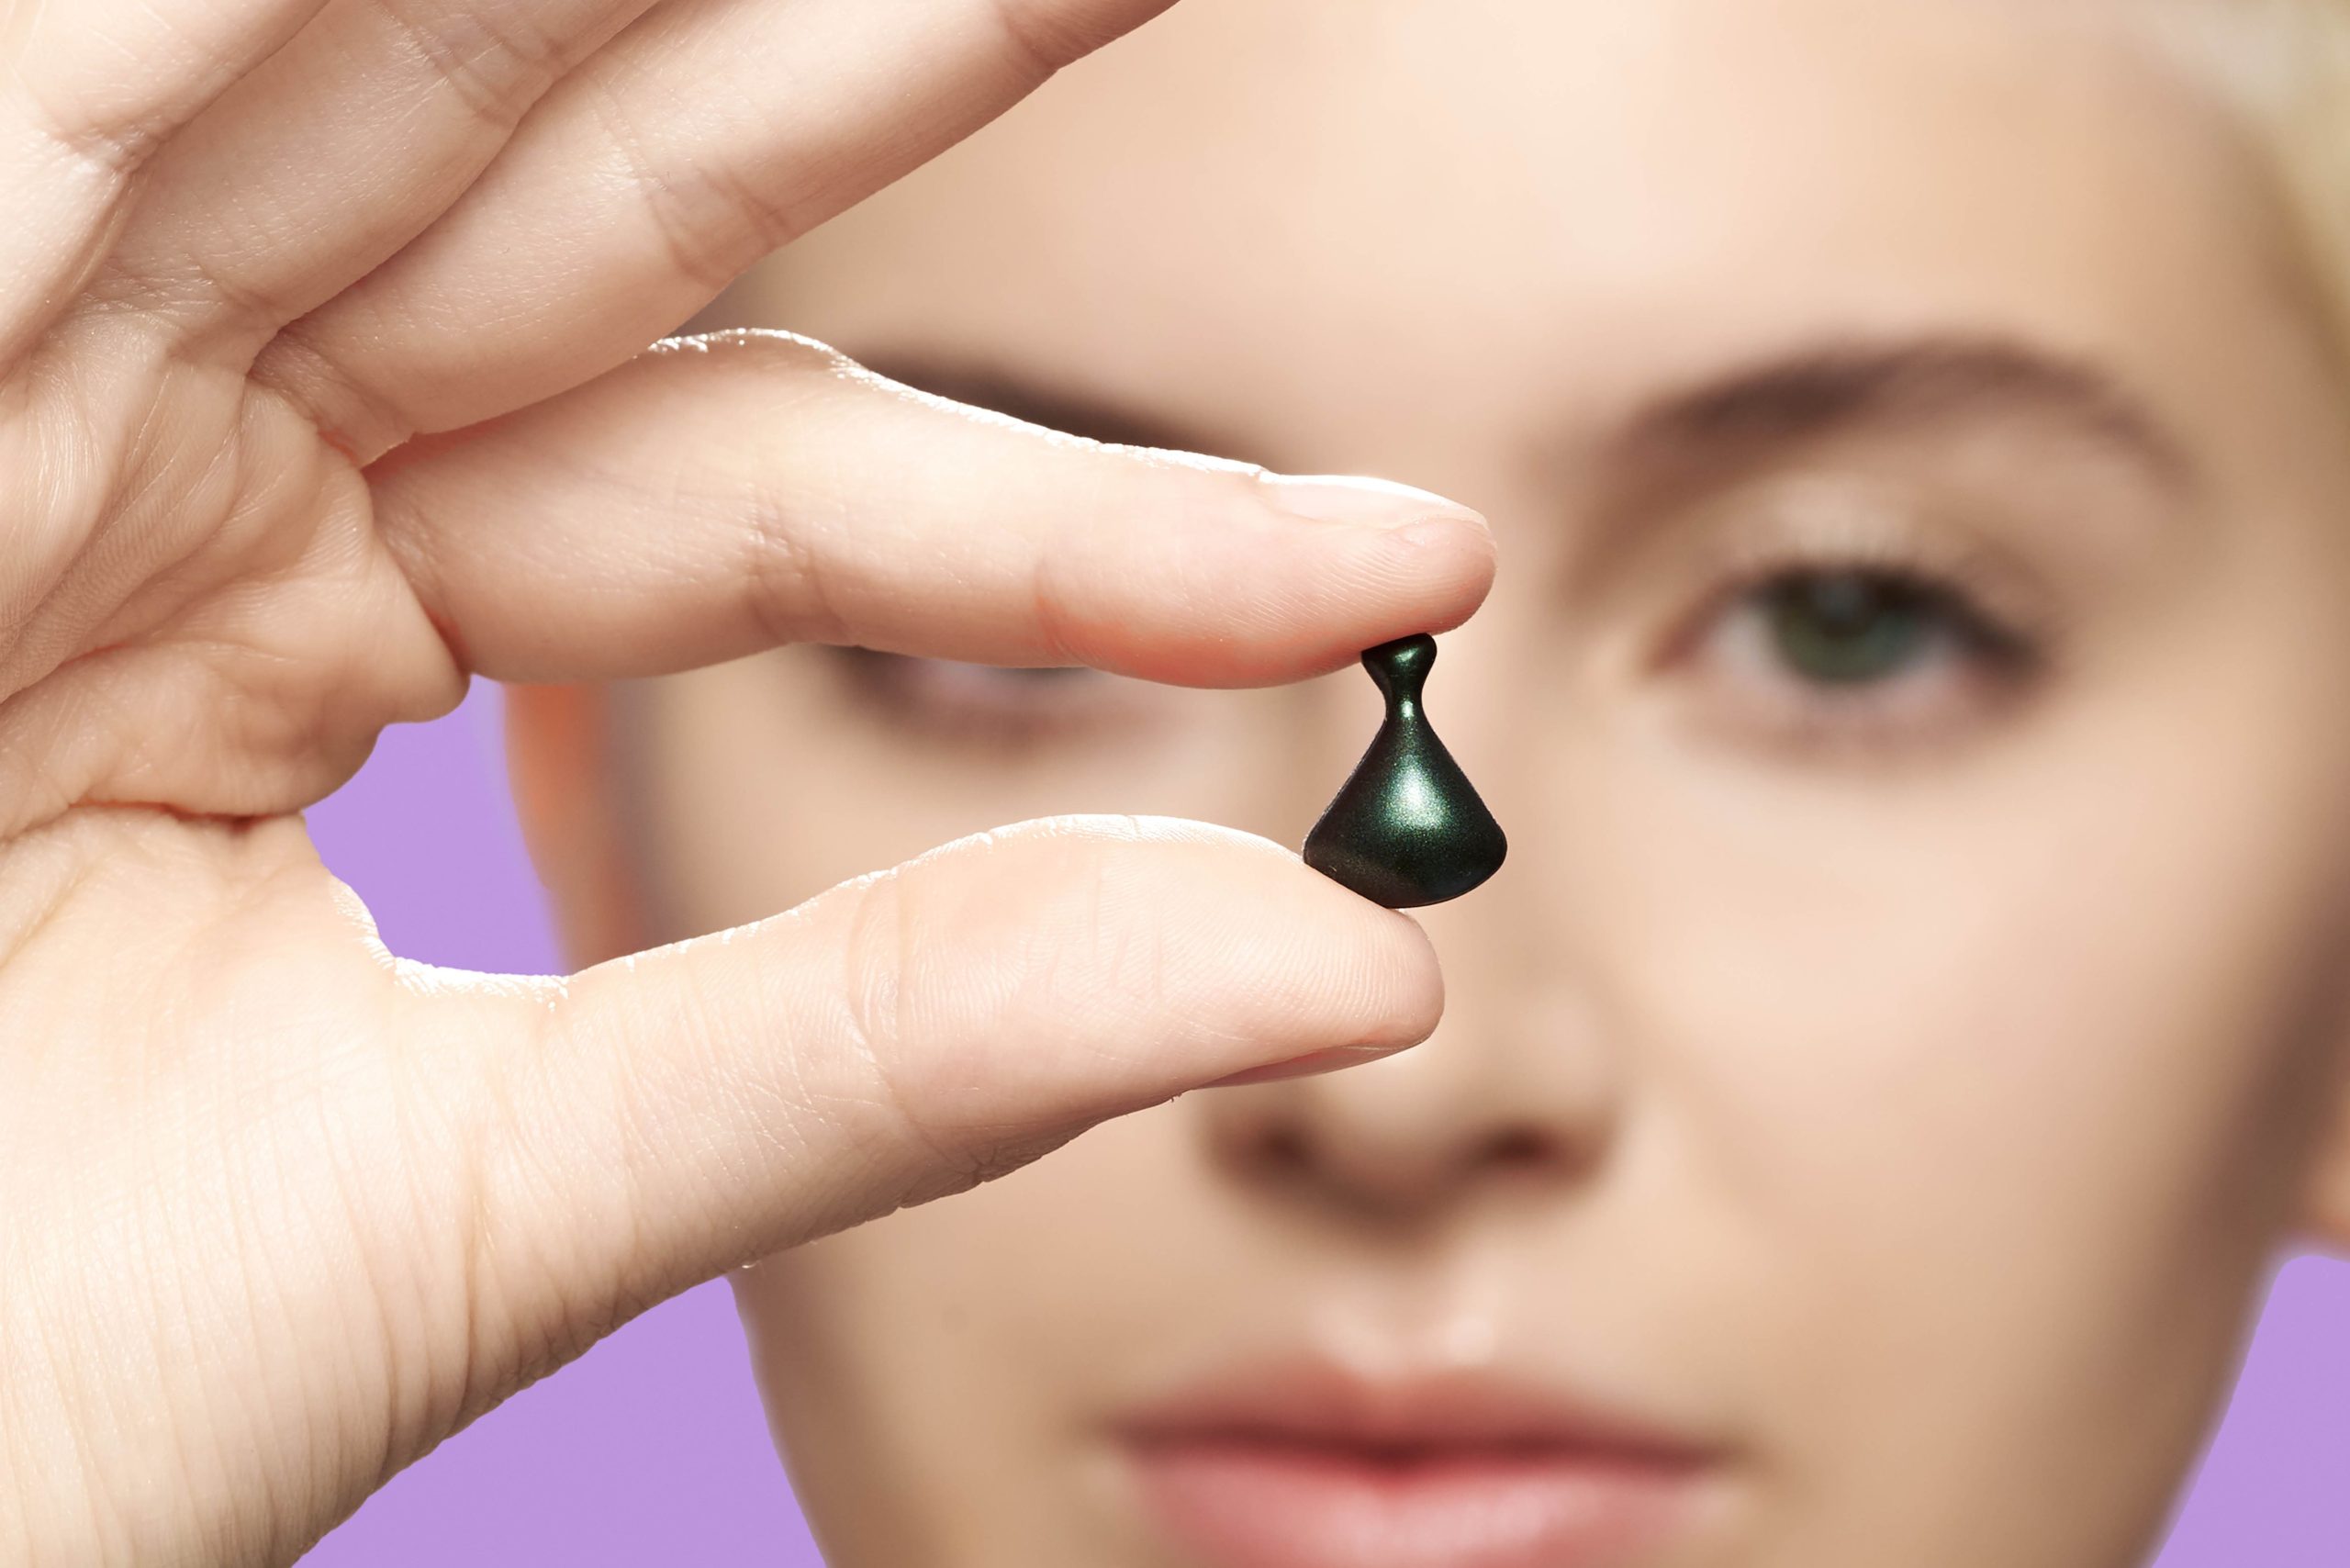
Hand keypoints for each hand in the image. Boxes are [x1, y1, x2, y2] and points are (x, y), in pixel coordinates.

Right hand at [0, 1, 1494, 1561]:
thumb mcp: (482, 1194)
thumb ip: (897, 1047)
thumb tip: (1352, 979)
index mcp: (299, 624)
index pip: (787, 502)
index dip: (1112, 533)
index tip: (1416, 561)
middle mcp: (167, 440)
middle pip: (617, 187)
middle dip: (908, 63)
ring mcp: (6, 358)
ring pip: (407, 67)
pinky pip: (109, 70)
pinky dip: (308, 4)